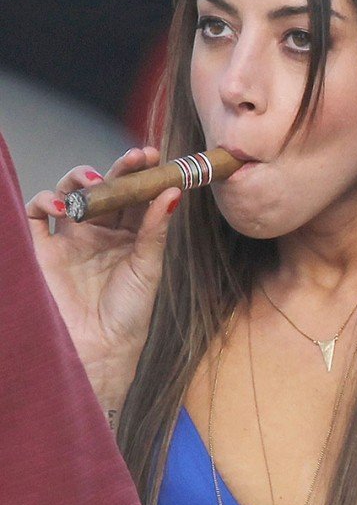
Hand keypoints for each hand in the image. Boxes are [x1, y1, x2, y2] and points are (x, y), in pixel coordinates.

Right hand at [26, 147, 180, 410]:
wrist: (99, 348)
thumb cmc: (129, 312)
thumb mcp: (147, 267)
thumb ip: (155, 229)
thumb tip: (173, 191)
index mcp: (128, 235)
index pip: (134, 194)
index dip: (141, 173)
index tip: (154, 156)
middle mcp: (98, 232)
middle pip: (104, 188)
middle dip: (117, 169)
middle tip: (135, 158)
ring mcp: (69, 239)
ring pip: (69, 193)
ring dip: (78, 178)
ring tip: (92, 181)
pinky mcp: (42, 250)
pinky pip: (36, 215)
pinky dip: (44, 201)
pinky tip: (61, 206)